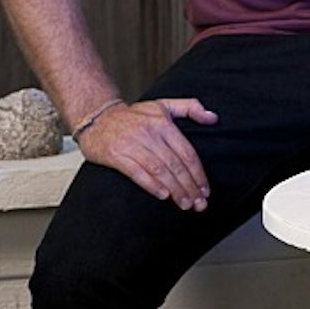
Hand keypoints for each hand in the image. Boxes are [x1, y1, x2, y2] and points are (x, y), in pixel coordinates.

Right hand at [75, 98, 217, 211]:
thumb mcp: (163, 104)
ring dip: (175, 190)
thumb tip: (213, 117)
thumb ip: (190, 107)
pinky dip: (151, 184)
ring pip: (159, 170)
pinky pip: (137, 172)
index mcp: (164, 124)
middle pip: (175, 164)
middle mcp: (150, 134)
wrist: (97, 117)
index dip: (198, 173)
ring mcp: (133, 145)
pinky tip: (163, 195)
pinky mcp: (117, 155)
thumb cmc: (133, 115)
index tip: (205, 189)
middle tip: (200, 203)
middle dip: (190, 186)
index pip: (187, 152)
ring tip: (185, 204)